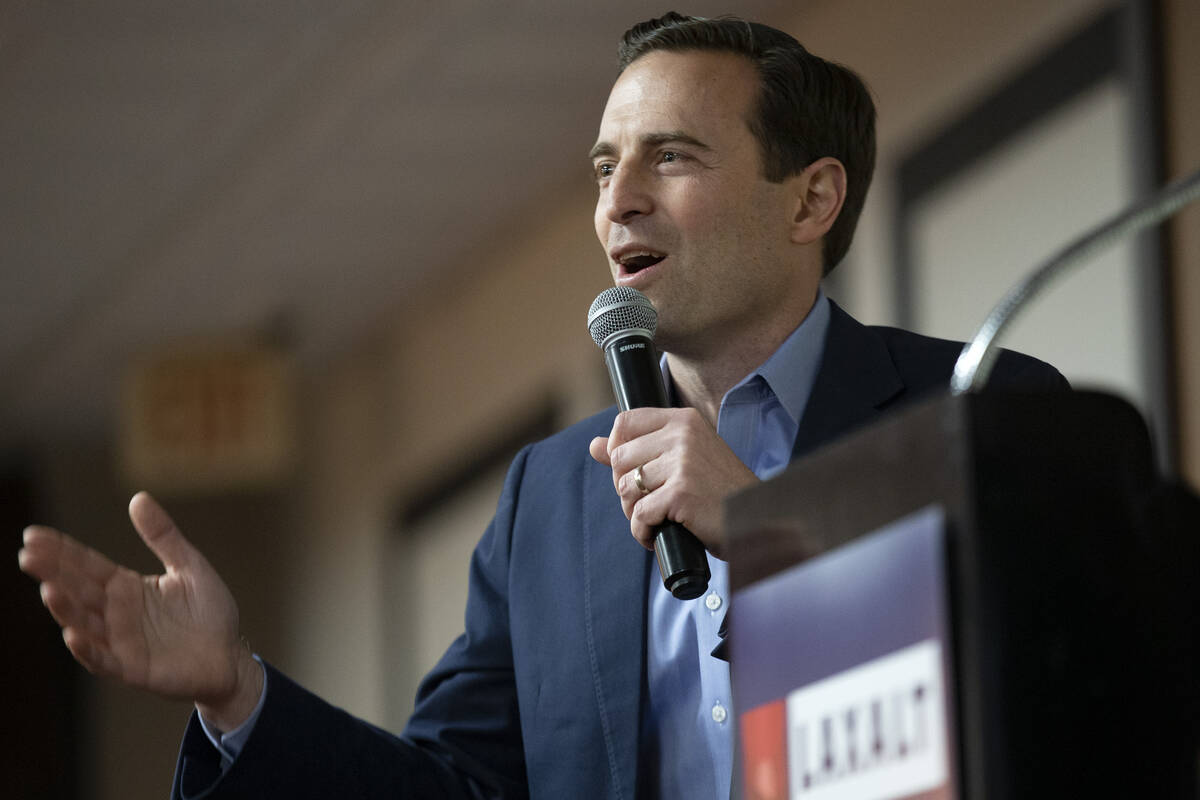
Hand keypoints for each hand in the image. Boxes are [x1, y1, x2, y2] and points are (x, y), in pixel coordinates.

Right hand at [17, 491, 261, 730]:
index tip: (33, 535)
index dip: (61, 551)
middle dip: (53, 574)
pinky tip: (73, 635)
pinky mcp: (132, 668)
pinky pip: (105, 659)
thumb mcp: (189, 566)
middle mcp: (116, 613)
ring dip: (66, 609)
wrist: (230, 655)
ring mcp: (121, 641)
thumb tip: (138, 497)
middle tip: (28, 555)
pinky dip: (88, 650)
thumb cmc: (209, 611)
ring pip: (86, 623)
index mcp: (126, 587)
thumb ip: (163, 536)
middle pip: (79, 590)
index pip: (87, 565)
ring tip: (49, 590)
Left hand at [588, 407, 757, 558]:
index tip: (631, 471)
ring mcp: (682, 463)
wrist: (756, 519)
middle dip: (625, 488)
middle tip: (648, 503)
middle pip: (620, 458)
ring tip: (657, 519)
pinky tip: (659, 535)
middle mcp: (682, 435)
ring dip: (635, 512)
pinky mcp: (680, 494)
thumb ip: (639, 449)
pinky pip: (639, 515)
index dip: (617, 450)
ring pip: (625, 488)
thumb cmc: (719, 491)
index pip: (625, 422)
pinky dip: (644, 533)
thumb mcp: (683, 459)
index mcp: (684, 420)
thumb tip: (594, 446)